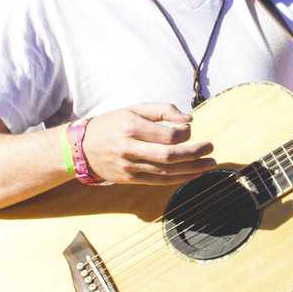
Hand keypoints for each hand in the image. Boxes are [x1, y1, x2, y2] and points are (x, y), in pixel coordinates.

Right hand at [82, 104, 215, 185]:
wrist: (81, 148)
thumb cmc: (112, 124)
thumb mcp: (133, 109)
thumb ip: (162, 110)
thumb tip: (190, 119)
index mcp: (130, 127)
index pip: (166, 135)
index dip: (184, 134)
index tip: (189, 130)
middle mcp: (129, 149)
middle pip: (168, 156)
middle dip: (194, 153)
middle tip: (211, 148)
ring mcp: (129, 167)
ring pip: (166, 172)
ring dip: (192, 169)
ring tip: (209, 163)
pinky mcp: (130, 179)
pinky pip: (159, 182)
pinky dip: (180, 179)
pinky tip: (194, 174)